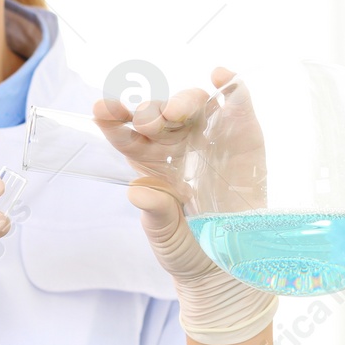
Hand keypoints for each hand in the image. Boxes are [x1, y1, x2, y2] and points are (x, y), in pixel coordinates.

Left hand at [93, 68, 277, 344]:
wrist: (229, 268)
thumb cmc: (189, 250)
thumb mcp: (166, 239)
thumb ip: (155, 216)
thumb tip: (138, 191)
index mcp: (149, 162)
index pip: (125, 134)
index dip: (112, 119)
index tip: (101, 110)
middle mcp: (176, 143)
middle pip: (157, 114)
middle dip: (148, 111)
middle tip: (147, 121)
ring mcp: (210, 137)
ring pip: (192, 103)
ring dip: (182, 100)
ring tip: (175, 112)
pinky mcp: (243, 136)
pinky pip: (236, 104)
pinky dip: (230, 86)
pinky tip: (220, 76)